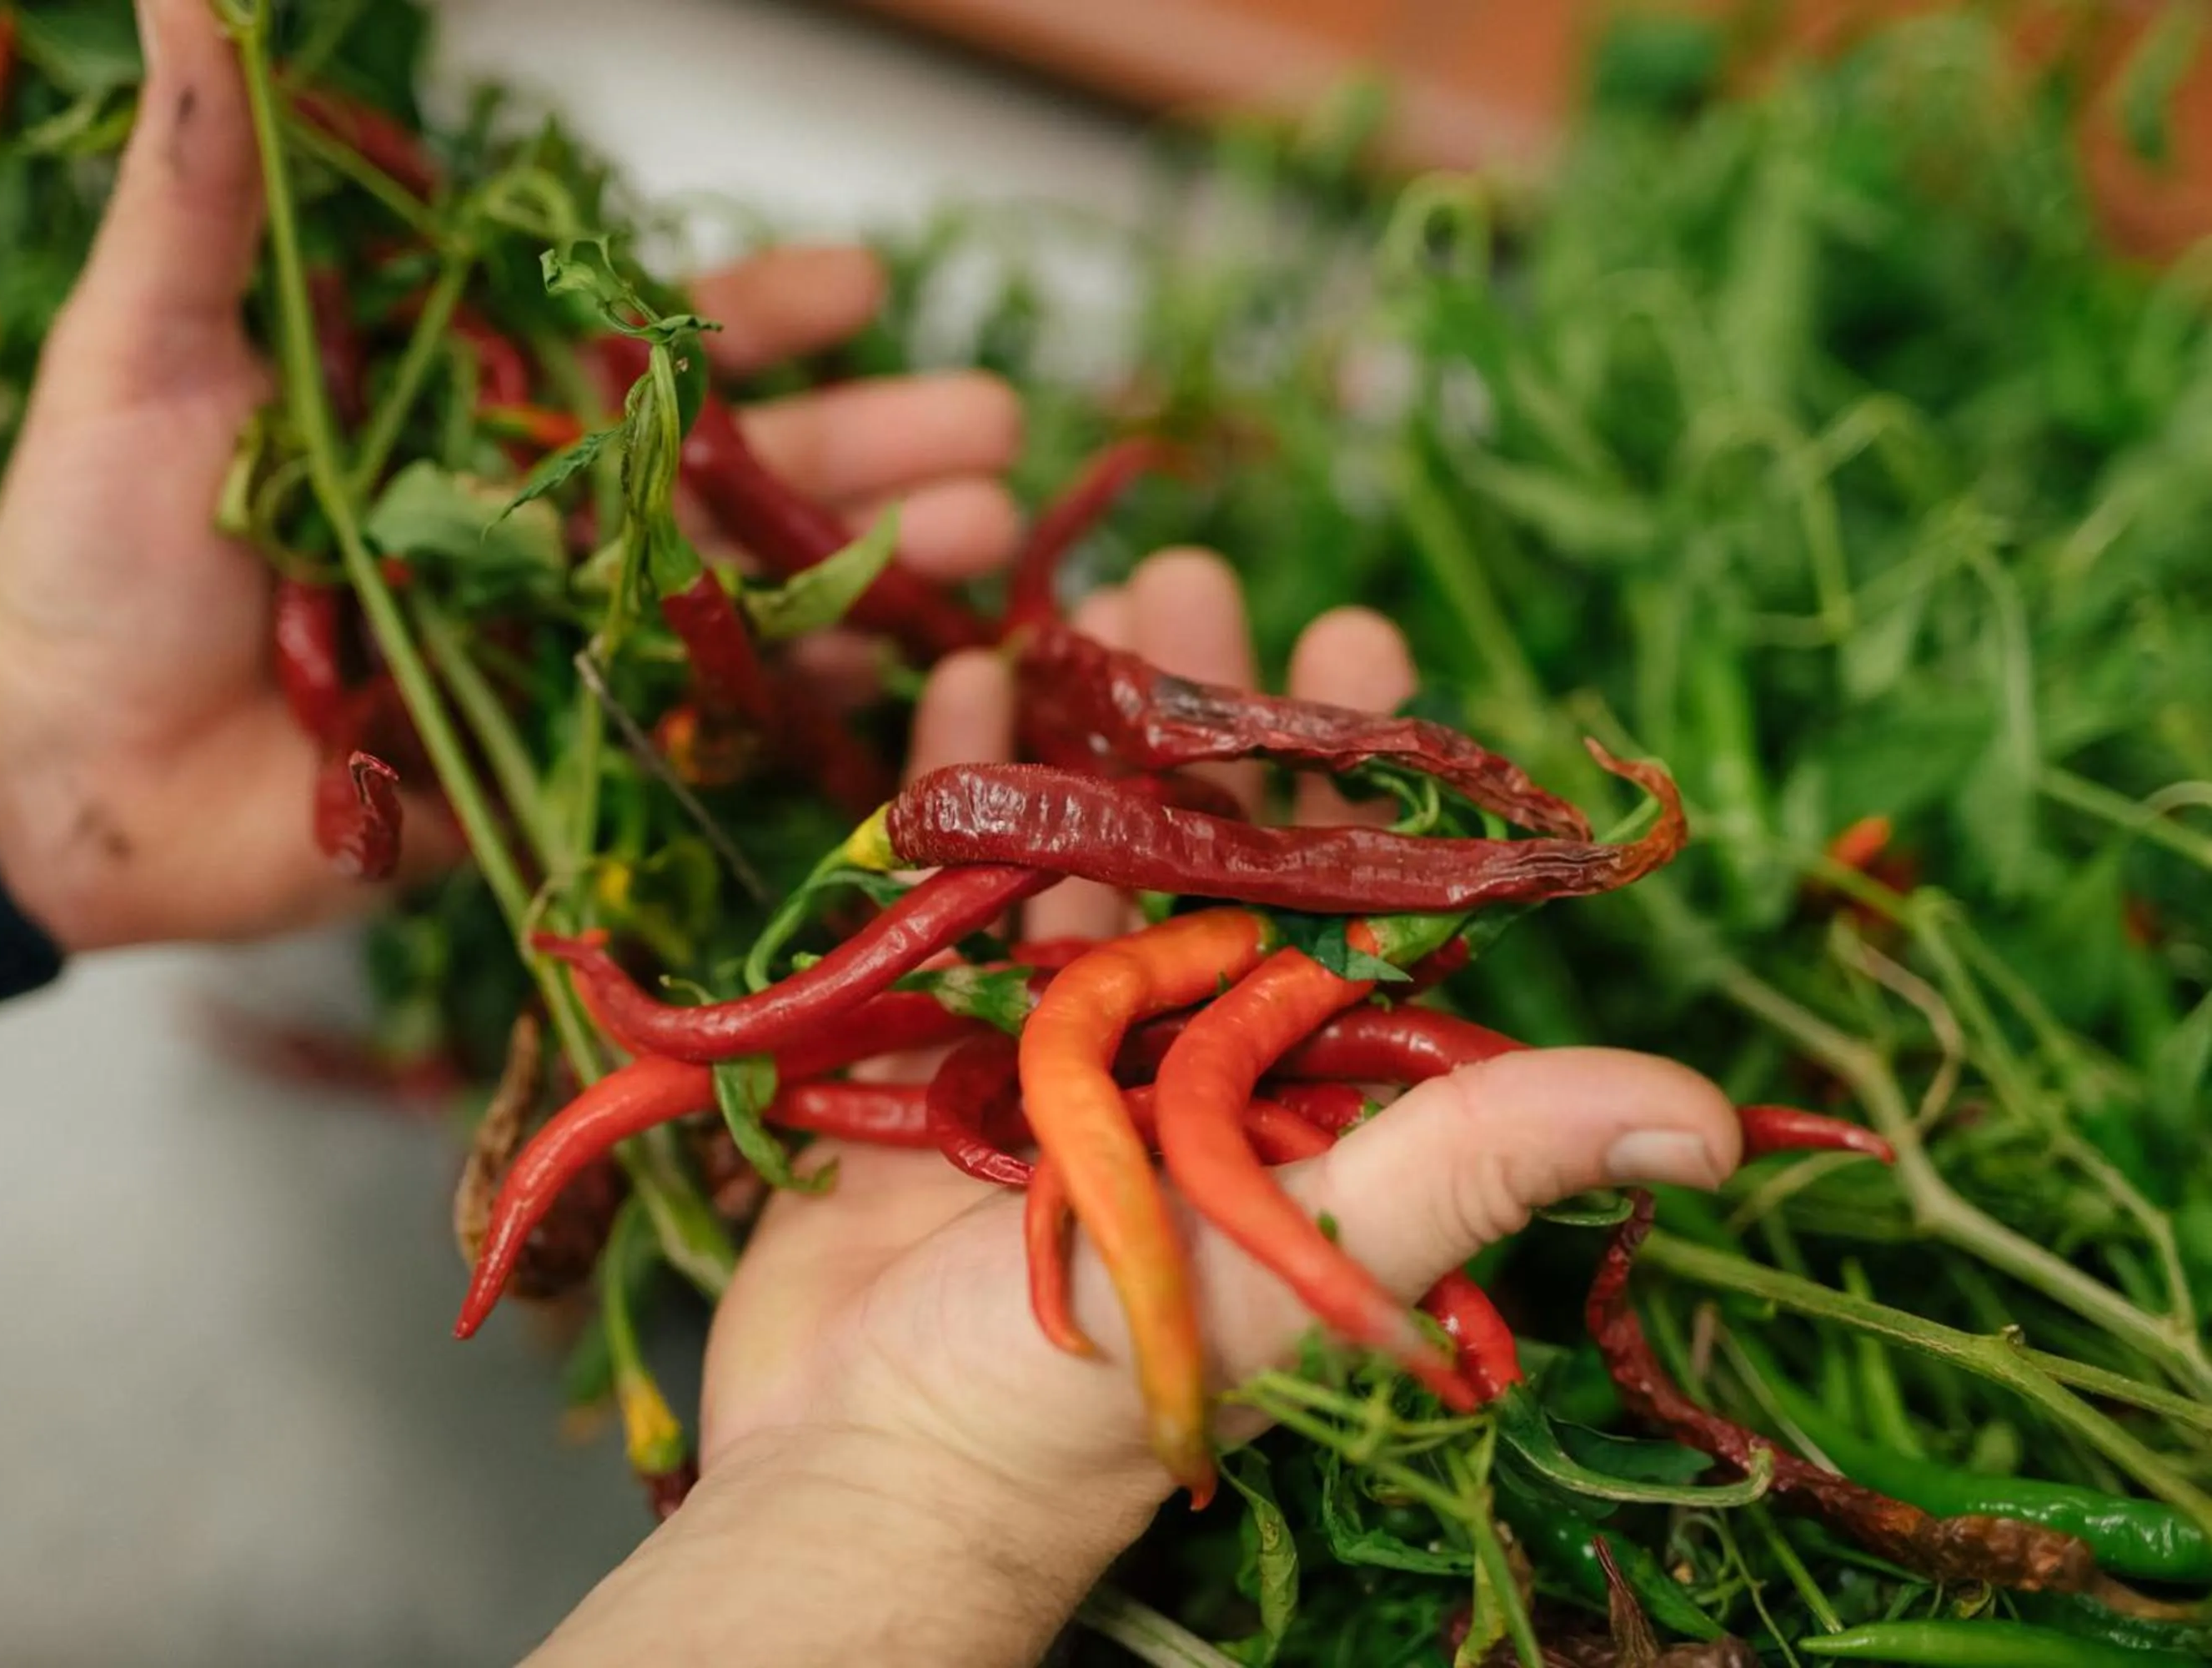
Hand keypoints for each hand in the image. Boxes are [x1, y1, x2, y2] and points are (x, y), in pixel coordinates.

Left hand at [0, 0, 1019, 953]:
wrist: (53, 767)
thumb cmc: (86, 549)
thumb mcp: (147, 347)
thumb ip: (205, 192)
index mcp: (472, 413)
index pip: (643, 351)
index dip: (760, 321)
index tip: (868, 284)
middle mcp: (539, 521)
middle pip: (736, 472)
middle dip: (874, 446)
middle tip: (996, 428)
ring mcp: (557, 646)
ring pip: (741, 596)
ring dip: (871, 569)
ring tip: (990, 537)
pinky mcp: (550, 766)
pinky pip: (688, 734)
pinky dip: (788, 714)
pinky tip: (890, 685)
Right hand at [696, 553, 1744, 1573]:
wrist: (869, 1476)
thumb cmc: (1084, 1393)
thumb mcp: (1306, 1257)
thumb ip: (1482, 1161)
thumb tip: (1714, 1124)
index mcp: (1274, 1100)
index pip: (1332, 906)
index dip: (1351, 777)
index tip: (1362, 647)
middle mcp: (1166, 1064)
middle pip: (1193, 853)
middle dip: (1196, 717)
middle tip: (1195, 575)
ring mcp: (1038, 1056)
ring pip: (1070, 855)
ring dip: (1077, 731)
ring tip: (1083, 601)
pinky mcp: (919, 1061)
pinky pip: (938, 900)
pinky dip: (947, 793)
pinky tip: (964, 685)